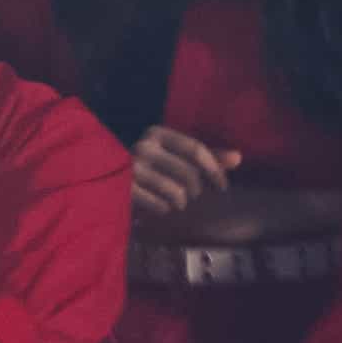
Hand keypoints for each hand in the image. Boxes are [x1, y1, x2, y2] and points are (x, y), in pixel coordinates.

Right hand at [125, 128, 239, 222]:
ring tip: (176, 201)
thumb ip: (206, 156)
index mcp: (156, 133)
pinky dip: (165, 209)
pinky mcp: (125, 188)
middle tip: (191, 194)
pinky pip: (160, 204)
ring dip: (181, 201)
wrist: (102, 175)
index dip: (214, 169)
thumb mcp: (174, 155)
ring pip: (176, 191)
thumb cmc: (147, 165)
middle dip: (196, 189)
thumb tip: (239, 157)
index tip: (223, 186)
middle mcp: (143, 146)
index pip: (195, 149)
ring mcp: (132, 168)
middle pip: (189, 173)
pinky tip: (160, 206)